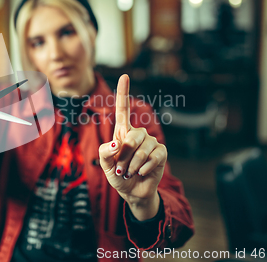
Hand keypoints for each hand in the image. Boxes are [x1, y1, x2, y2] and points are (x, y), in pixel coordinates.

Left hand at [98, 74, 166, 220]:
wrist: (132, 191)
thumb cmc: (117, 174)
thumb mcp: (105, 164)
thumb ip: (105, 151)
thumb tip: (119, 142)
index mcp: (122, 132)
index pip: (123, 109)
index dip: (123, 92)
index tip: (124, 76)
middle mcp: (137, 134)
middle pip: (132, 135)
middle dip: (124, 155)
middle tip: (121, 168)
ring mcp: (150, 142)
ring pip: (142, 148)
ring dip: (133, 164)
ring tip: (130, 172)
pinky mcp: (161, 153)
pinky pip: (154, 156)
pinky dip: (145, 167)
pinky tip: (142, 172)